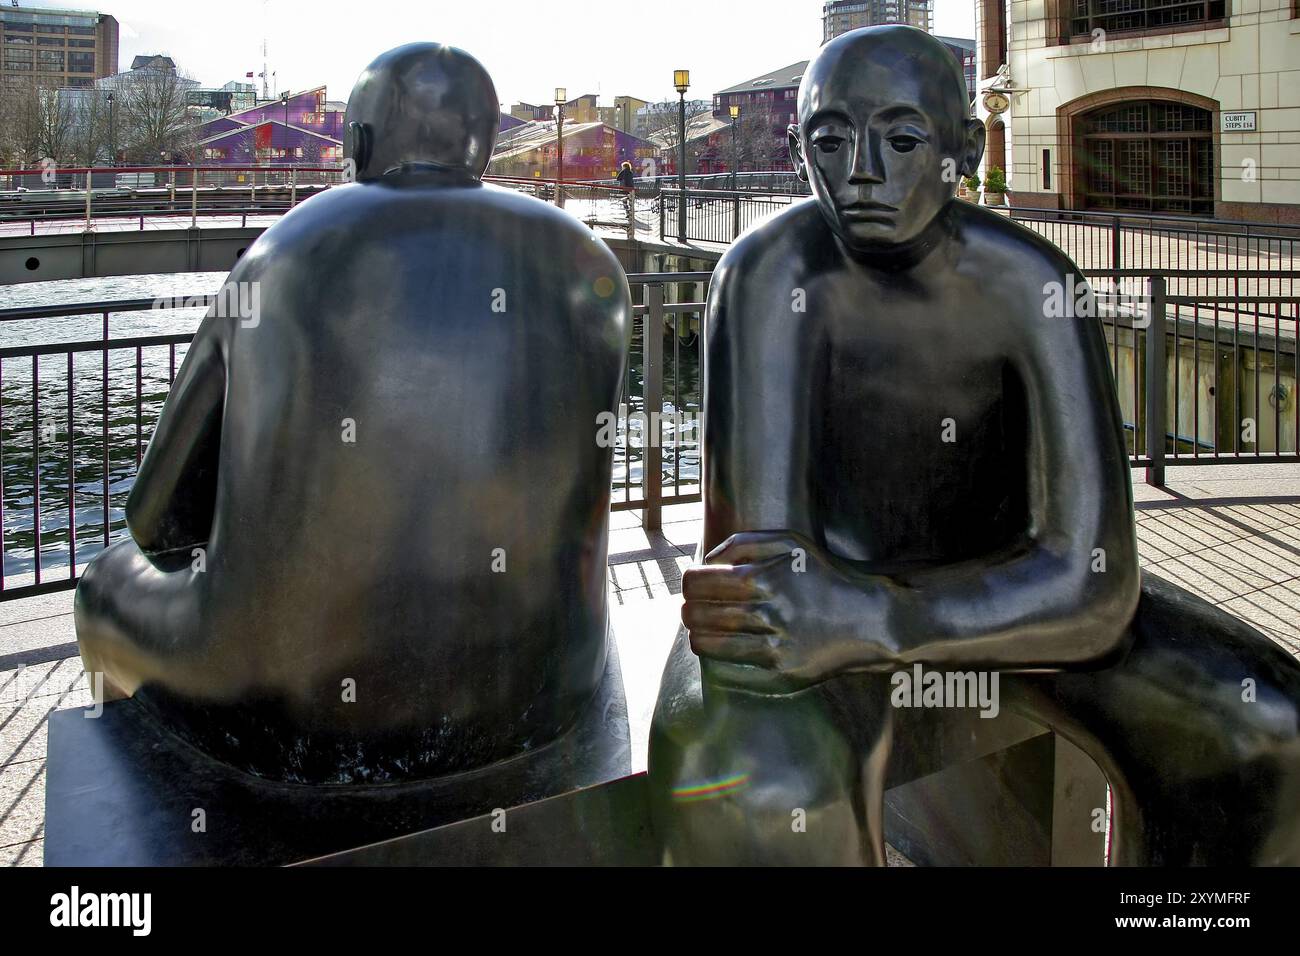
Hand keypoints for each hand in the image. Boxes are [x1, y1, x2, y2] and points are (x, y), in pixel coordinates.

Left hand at [681, 531, 897, 690]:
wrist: (870, 617)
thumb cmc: (823, 576)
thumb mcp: (790, 543)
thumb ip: (744, 543)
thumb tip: (708, 560)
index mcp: (764, 578)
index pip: (702, 583)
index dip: (688, 584)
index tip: (690, 586)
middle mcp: (768, 613)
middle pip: (702, 615)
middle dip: (688, 611)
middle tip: (688, 610)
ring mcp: (776, 646)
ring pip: (712, 646)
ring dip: (696, 637)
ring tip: (697, 631)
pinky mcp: (785, 673)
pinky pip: (735, 672)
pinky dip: (717, 663)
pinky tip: (716, 654)